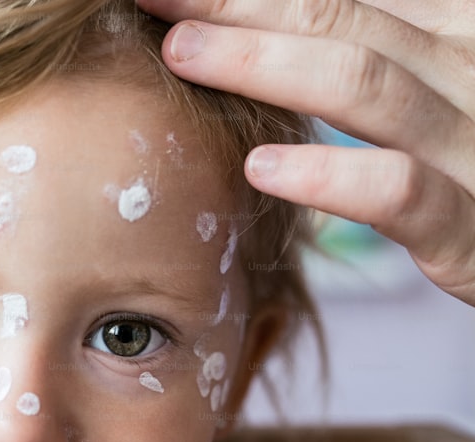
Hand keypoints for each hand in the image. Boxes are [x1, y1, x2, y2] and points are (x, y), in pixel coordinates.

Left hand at [135, 0, 474, 305]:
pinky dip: (332, 177)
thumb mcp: (439, 82)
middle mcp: (471, 73)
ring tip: (182, 55)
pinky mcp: (470, 231)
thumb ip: (385, 39)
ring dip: (264, 66)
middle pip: (346, 24)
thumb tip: (293, 16)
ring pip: (368, 90)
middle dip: (243, 7)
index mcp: (457, 31)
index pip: (351, 0)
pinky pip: (400, 193)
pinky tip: (261, 167)